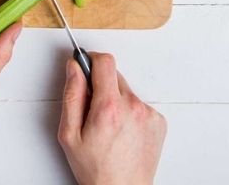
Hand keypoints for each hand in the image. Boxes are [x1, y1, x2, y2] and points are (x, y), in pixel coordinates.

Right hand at [58, 53, 166, 184]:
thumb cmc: (96, 169)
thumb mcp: (70, 134)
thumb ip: (72, 95)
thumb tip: (74, 68)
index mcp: (109, 108)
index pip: (104, 62)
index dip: (91, 59)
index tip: (85, 65)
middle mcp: (133, 107)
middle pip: (115, 75)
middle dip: (101, 86)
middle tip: (93, 110)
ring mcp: (149, 114)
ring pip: (126, 91)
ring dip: (116, 100)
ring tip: (109, 127)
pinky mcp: (159, 121)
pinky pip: (139, 105)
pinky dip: (130, 112)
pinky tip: (123, 132)